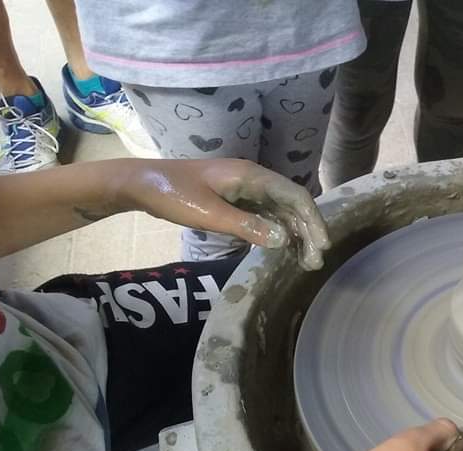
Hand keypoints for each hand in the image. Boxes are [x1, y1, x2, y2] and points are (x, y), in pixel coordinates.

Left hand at [117, 159, 329, 269]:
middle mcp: (254, 180)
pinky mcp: (237, 200)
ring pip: (281, 212)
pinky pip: (266, 216)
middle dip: (307, 232)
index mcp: (250, 176)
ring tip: (304, 261)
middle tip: (314, 261)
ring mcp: (246, 190)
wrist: (140, 185)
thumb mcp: (208, 214)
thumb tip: (282, 239)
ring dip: (295, 235)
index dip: (313, 219)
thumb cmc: (171, 195)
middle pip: (292, 205)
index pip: (295, 195)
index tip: (322, 244)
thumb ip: (245, 226)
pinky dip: (278, 232)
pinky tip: (283, 250)